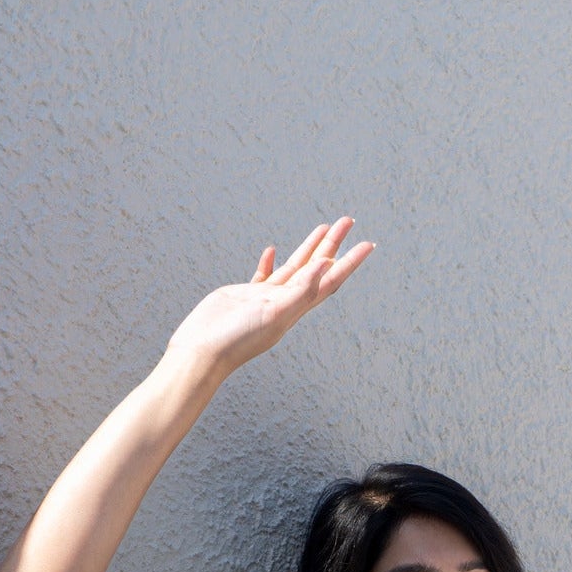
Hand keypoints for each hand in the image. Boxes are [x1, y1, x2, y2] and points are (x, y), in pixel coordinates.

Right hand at [165, 217, 373, 375]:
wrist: (202, 351)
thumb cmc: (237, 338)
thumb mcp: (275, 312)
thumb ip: (301, 290)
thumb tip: (328, 265)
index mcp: (296, 307)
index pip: (330, 279)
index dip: (350, 261)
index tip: (368, 243)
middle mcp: (286, 302)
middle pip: (317, 268)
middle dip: (333, 245)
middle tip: (347, 221)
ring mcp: (266, 299)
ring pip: (295, 268)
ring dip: (310, 248)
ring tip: (324, 227)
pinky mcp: (245, 297)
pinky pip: (265, 276)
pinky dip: (271, 262)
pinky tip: (272, 250)